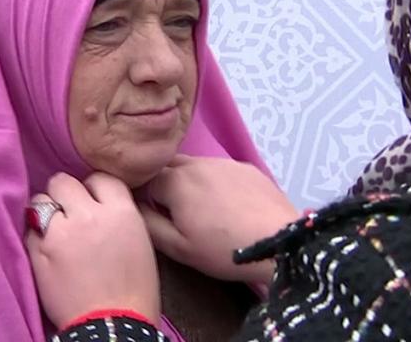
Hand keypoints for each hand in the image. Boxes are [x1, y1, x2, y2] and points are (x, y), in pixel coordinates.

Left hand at [26, 172, 159, 329]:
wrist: (112, 326)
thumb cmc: (134, 291)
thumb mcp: (140, 241)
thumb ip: (118, 216)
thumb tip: (99, 205)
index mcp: (121, 211)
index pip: (99, 177)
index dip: (93, 189)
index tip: (92, 201)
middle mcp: (89, 215)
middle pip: (63, 181)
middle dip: (64, 194)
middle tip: (69, 212)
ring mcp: (60, 232)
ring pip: (40, 200)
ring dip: (46, 212)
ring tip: (54, 230)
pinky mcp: (39, 252)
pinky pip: (29, 229)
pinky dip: (36, 235)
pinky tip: (47, 249)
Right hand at [140, 155, 298, 287]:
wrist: (278, 242)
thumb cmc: (222, 249)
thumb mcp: (178, 248)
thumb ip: (148, 224)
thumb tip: (132, 206)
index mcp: (175, 181)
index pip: (144, 179)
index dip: (144, 197)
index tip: (153, 214)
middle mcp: (197, 163)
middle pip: (167, 165)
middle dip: (163, 183)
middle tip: (172, 211)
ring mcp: (223, 162)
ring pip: (194, 164)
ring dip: (188, 180)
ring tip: (200, 208)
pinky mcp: (245, 167)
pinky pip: (219, 169)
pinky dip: (213, 181)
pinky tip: (226, 204)